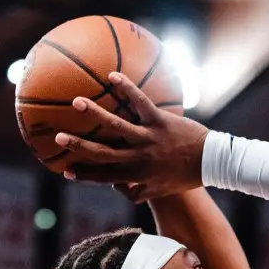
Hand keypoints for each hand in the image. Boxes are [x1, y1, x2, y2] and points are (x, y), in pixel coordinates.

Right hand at [55, 73, 207, 201]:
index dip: (85, 175)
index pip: (104, 176)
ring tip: (77, 102)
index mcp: (137, 176)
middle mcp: (139, 158)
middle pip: (103, 152)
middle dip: (79, 147)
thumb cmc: (184, 177)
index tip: (66, 170)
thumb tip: (117, 188)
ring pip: (117, 126)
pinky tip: (112, 76)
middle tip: (58, 138)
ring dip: (95, 114)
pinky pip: (140, 102)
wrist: (210, 163)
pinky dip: (126, 89)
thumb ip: (137, 191)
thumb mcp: (159, 190)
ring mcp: (149, 138)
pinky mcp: (161, 121)